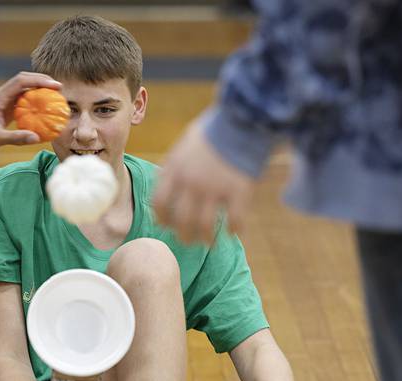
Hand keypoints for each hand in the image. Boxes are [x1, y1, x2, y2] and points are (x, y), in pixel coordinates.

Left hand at [0, 72, 61, 163]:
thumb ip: (17, 138)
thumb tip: (37, 138)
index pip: (21, 81)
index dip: (40, 81)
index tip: (56, 86)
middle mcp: (0, 96)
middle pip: (24, 81)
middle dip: (42, 82)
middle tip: (59, 89)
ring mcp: (1, 102)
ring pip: (22, 90)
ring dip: (37, 91)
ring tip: (54, 97)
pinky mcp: (2, 110)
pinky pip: (20, 102)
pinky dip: (31, 102)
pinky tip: (41, 110)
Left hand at [153, 119, 253, 243]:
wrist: (242, 118)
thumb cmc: (213, 131)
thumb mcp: (184, 146)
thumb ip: (175, 168)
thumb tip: (168, 186)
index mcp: (174, 170)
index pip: (159, 203)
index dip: (162, 218)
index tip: (167, 225)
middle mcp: (191, 182)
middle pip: (181, 220)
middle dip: (184, 235)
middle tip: (189, 240)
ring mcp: (214, 188)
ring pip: (205, 226)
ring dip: (206, 238)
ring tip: (210, 242)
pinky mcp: (239, 190)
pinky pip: (234, 221)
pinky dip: (234, 230)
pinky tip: (234, 232)